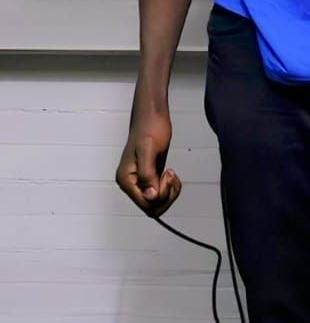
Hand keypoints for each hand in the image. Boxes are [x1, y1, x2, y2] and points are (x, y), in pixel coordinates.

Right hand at [115, 101, 181, 216]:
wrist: (153, 116)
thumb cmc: (150, 128)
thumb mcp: (149, 150)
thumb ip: (148, 174)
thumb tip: (151, 196)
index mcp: (127, 179)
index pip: (145, 203)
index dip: (160, 195)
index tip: (166, 176)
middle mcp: (132, 183)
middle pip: (151, 206)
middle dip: (166, 195)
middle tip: (170, 176)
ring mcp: (141, 181)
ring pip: (157, 201)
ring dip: (169, 192)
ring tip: (170, 174)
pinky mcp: (151, 176)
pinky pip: (160, 192)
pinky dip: (170, 187)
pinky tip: (170, 173)